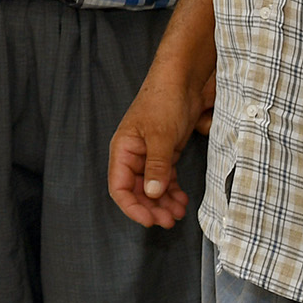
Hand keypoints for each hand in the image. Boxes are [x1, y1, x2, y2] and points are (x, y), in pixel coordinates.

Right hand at [108, 68, 208, 229]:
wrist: (182, 80)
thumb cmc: (164, 101)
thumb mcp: (161, 135)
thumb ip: (157, 166)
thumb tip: (153, 194)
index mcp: (123, 151)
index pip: (120, 188)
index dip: (133, 207)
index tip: (149, 220)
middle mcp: (133, 156)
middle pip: (137, 192)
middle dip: (152, 209)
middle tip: (169, 221)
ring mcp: (150, 156)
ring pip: (153, 189)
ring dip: (164, 204)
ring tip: (179, 214)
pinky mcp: (166, 154)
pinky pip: (166, 180)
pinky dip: (173, 192)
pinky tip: (183, 200)